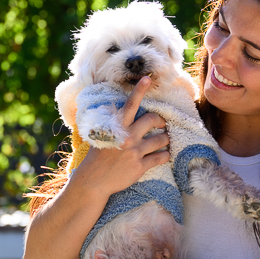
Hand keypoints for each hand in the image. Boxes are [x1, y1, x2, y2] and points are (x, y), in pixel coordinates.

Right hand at [73, 77, 169, 196]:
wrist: (94, 180)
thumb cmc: (98, 156)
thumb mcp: (101, 136)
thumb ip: (113, 124)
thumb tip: (118, 111)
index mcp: (117, 127)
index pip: (130, 104)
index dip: (139, 90)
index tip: (146, 78)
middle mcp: (128, 137)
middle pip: (153, 120)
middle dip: (161, 121)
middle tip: (162, 124)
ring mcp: (135, 152)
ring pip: (162, 139)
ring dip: (165, 139)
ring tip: (163, 141)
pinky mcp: (140, 166)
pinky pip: (161, 157)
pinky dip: (165, 155)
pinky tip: (163, 155)